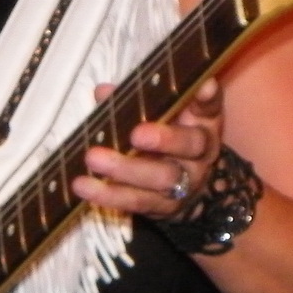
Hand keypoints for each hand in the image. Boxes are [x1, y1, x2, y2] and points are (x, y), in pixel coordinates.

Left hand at [74, 77, 224, 219]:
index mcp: (202, 122)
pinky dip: (108, 194)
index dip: (206, 96)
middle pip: (191, 145)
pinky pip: (137, 201)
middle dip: (164, 139)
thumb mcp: (160, 117)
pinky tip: (83, 185)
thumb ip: (135, 101)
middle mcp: (201, 153)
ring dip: (125, 169)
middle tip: (136, 135)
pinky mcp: (165, 207)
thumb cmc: (166, 139)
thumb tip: (103, 92)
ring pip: (161, 178)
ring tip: (93, 158)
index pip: (209, 105)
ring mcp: (186, 183)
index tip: (203, 85)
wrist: (186, 189)